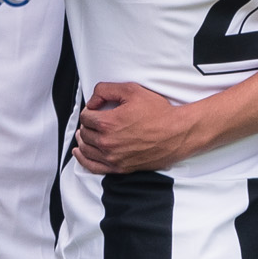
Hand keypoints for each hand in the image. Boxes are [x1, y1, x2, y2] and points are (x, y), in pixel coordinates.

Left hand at [75, 82, 200, 174]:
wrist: (177, 133)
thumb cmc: (158, 112)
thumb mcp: (132, 90)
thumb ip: (105, 90)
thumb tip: (92, 101)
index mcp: (107, 123)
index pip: (85, 117)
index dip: (89, 110)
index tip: (95, 109)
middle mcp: (107, 143)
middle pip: (84, 133)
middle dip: (87, 125)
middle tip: (93, 120)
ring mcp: (113, 158)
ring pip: (86, 150)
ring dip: (83, 140)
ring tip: (84, 134)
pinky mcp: (120, 168)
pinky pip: (93, 167)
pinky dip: (83, 160)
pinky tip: (80, 153)